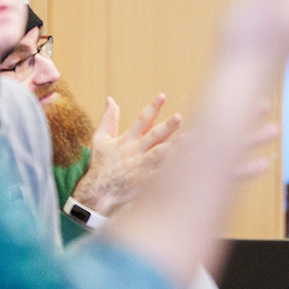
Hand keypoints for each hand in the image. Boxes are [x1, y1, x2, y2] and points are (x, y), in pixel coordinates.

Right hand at [72, 93, 181, 214]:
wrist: (98, 192)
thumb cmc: (100, 164)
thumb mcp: (100, 139)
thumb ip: (108, 119)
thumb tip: (110, 99)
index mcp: (126, 140)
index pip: (141, 120)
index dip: (152, 107)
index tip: (162, 95)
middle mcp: (135, 151)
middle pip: (153, 136)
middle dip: (166, 126)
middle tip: (179, 116)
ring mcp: (141, 166)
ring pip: (160, 154)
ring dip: (174, 146)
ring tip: (189, 138)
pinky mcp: (145, 181)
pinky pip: (162, 173)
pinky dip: (173, 167)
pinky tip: (187, 160)